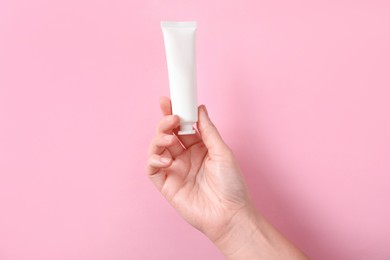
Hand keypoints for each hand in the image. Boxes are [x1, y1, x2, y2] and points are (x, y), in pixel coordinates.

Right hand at [146, 97, 251, 241]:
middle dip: (165, 123)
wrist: (230, 214)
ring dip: (160, 139)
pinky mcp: (166, 185)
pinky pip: (152, 169)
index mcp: (198, 147)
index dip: (174, 113)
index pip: (182, 126)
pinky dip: (155, 160)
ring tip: (170, 139)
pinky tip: (166, 160)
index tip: (170, 100)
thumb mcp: (222, 151)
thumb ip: (207, 130)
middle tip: (171, 118)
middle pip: (167, 134)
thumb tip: (200, 108)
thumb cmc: (231, 185)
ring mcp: (174, 170)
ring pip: (157, 149)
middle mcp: (184, 157)